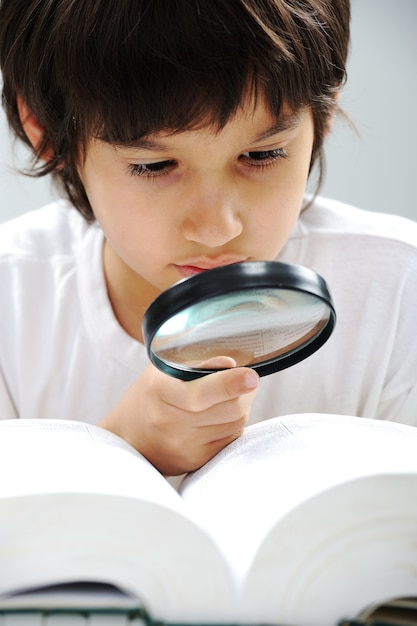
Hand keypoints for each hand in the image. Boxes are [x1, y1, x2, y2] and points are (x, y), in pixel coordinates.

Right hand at [100, 361, 258, 475]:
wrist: (129, 438)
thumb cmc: (150, 396)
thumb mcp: (164, 369)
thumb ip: (198, 363)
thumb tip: (230, 364)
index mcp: (160, 392)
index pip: (200, 393)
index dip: (230, 384)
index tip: (251, 377)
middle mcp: (169, 422)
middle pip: (229, 408)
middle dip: (244, 391)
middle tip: (244, 379)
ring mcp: (182, 446)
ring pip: (235, 423)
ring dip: (241, 406)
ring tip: (228, 397)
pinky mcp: (195, 461)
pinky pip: (231, 439)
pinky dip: (233, 424)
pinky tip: (220, 416)